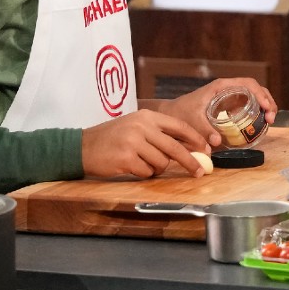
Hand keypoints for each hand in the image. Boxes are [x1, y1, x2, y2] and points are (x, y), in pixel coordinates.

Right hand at [82, 110, 208, 178]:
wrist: (81, 146)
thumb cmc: (112, 138)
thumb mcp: (136, 126)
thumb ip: (158, 134)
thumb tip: (188, 149)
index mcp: (147, 116)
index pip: (179, 127)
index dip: (195, 140)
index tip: (207, 150)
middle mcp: (142, 127)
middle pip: (175, 148)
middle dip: (190, 161)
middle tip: (199, 172)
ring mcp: (134, 142)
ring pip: (161, 163)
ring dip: (156, 168)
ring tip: (142, 162)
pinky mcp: (126, 159)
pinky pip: (147, 172)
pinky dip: (143, 173)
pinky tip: (131, 167)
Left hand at [148, 78, 277, 147]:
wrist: (171, 114)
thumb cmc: (180, 113)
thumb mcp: (192, 121)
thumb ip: (204, 131)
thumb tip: (218, 142)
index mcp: (222, 86)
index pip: (248, 84)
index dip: (261, 94)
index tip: (266, 108)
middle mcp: (228, 89)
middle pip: (256, 90)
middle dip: (267, 102)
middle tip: (271, 119)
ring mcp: (229, 97)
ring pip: (254, 98)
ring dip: (264, 108)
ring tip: (269, 123)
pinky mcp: (228, 107)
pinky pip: (248, 107)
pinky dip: (256, 113)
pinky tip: (258, 125)